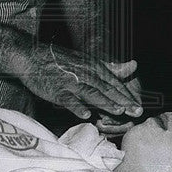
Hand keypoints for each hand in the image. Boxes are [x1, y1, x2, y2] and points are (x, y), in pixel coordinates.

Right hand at [21, 45, 142, 120]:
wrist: (32, 56)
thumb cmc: (61, 61)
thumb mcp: (88, 61)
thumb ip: (111, 67)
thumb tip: (134, 66)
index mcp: (93, 66)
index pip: (114, 83)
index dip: (127, 95)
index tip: (139, 107)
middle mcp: (85, 73)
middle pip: (107, 89)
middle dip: (123, 101)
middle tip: (137, 112)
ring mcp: (71, 82)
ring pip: (91, 93)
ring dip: (105, 102)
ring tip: (118, 111)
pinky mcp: (57, 90)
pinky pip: (68, 99)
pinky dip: (77, 106)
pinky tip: (85, 115)